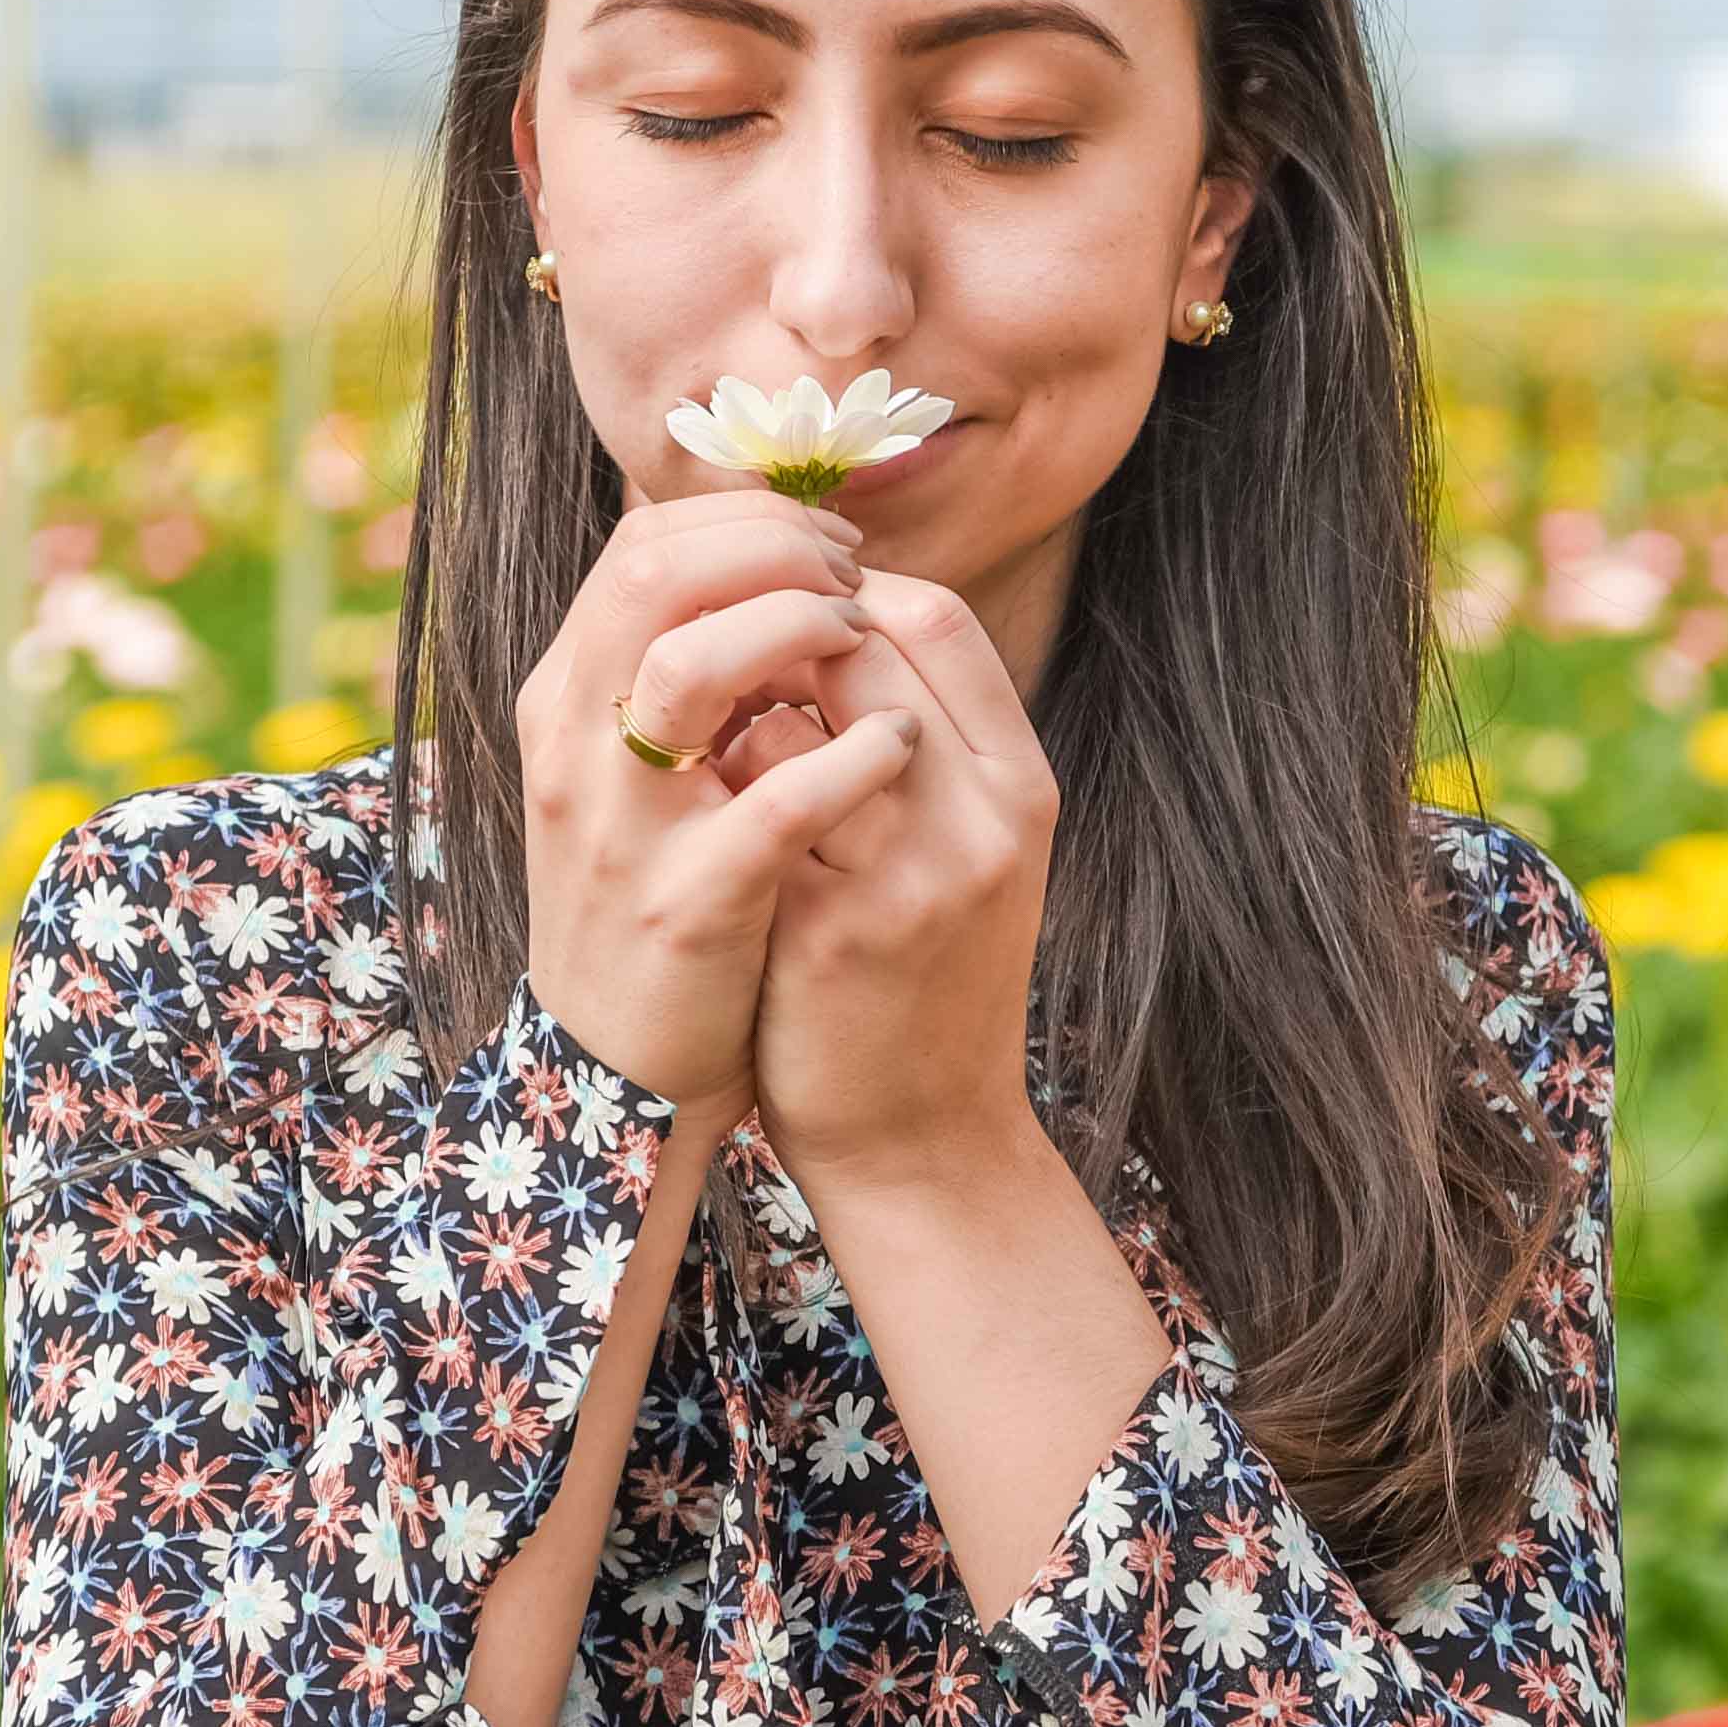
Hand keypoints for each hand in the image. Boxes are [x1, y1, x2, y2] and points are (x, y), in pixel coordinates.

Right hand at [513, 487, 916, 1114]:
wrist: (617, 1076)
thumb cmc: (657, 905)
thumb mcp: (638, 777)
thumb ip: (683, 679)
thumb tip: (768, 569)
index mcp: (565, 704)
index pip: (641, 550)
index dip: (746, 521)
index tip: (829, 544)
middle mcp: (575, 749)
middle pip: (654, 578)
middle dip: (773, 549)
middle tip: (853, 575)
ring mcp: (624, 827)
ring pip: (689, 667)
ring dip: (796, 627)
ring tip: (864, 638)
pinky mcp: (686, 905)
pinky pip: (776, 803)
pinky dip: (850, 757)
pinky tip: (899, 745)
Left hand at [748, 571, 1058, 1189]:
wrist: (922, 1134)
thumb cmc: (927, 975)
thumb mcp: (965, 846)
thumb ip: (924, 741)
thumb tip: (830, 619)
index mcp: (1020, 783)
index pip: (936, 616)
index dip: (848, 592)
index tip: (788, 608)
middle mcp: (984, 818)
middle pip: (873, 642)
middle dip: (786, 629)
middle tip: (733, 649)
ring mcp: (913, 874)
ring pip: (809, 713)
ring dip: (747, 699)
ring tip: (718, 719)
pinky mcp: (835, 931)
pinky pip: (759, 802)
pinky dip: (724, 781)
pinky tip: (707, 800)